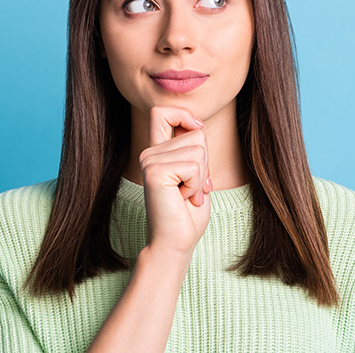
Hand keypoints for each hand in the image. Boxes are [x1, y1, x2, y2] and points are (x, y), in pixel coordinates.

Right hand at [139, 106, 212, 260]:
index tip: (196, 129)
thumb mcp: (196, 174)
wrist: (176, 242)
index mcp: (156, 151)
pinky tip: (184, 199)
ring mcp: (149, 160)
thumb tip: (197, 127)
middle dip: (205, 163)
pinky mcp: (154, 171)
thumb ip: (192, 149)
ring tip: (186, 195)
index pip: (162, 112)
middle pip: (196, 135)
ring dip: (201, 177)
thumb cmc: (188, 213)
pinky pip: (194, 166)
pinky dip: (196, 185)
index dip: (183, 114)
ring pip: (198, 150)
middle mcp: (149, 153)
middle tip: (191, 188)